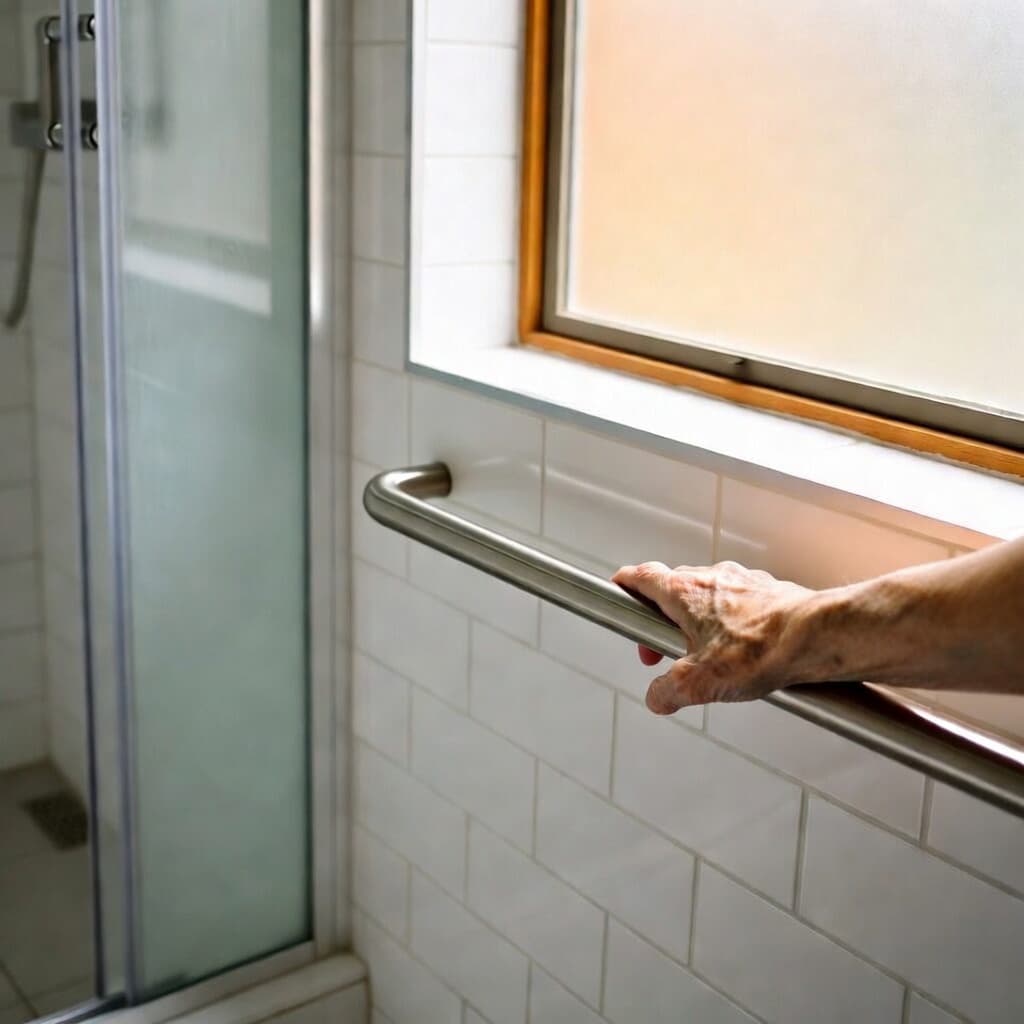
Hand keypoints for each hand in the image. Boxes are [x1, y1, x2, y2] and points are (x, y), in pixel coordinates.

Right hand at [612, 560, 815, 714]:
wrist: (816, 636)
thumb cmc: (761, 648)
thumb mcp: (697, 682)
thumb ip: (667, 691)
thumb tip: (657, 697)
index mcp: (683, 592)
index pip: (641, 576)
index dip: (624, 586)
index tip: (617, 594)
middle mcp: (710, 578)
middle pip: (670, 589)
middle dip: (659, 619)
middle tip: (661, 649)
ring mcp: (741, 581)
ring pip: (705, 595)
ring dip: (695, 620)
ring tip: (703, 654)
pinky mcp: (767, 592)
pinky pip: (736, 602)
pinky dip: (728, 621)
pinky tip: (739, 651)